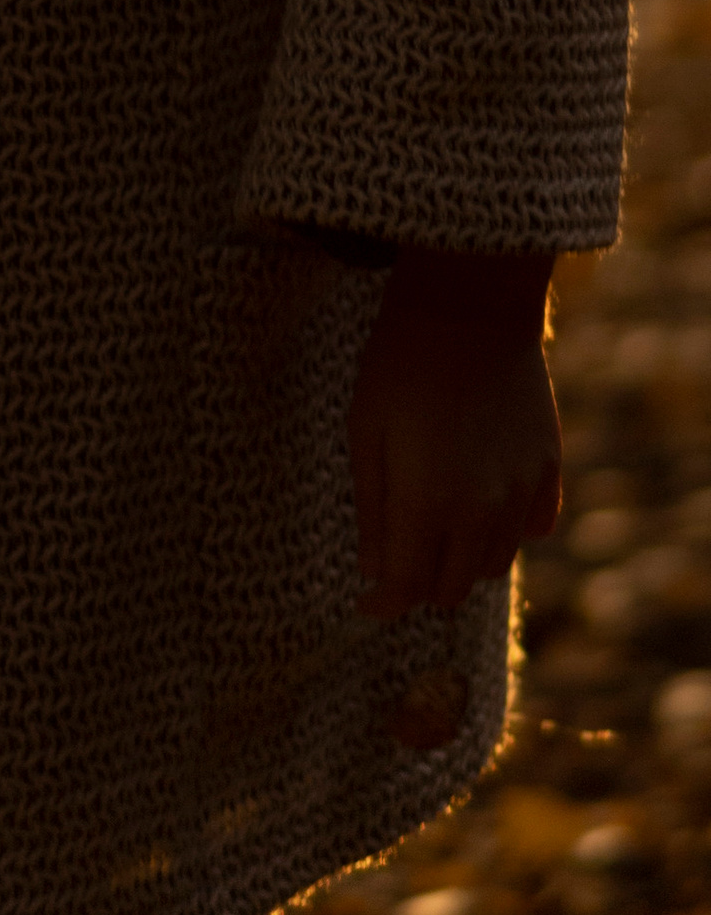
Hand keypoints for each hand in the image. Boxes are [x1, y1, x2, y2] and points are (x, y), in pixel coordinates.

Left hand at [349, 248, 560, 621]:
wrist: (469, 311)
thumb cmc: (400, 366)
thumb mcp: (365, 432)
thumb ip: (372, 510)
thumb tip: (374, 574)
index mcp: (427, 505)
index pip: (406, 587)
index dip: (382, 603)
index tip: (366, 601)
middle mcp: (481, 511)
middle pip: (452, 586)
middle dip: (420, 584)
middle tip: (397, 559)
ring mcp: (521, 492)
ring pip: (493, 564)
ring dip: (462, 560)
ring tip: (436, 527)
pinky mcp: (548, 470)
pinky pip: (532, 529)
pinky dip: (507, 531)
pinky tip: (483, 502)